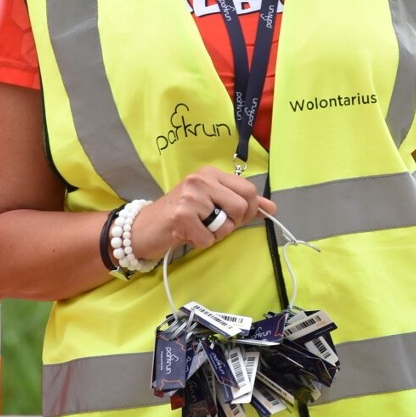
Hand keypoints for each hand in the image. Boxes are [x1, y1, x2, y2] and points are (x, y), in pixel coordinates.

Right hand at [127, 167, 275, 262]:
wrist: (143, 228)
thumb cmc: (180, 215)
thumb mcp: (213, 203)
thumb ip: (242, 203)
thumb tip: (272, 207)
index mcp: (210, 173)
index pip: (248, 189)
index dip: (249, 209)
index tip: (235, 217)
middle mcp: (200, 179)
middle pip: (242, 206)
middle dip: (232, 223)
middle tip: (213, 224)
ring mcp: (190, 196)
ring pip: (226, 224)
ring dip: (215, 234)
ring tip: (197, 228)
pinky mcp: (181, 216)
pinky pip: (208, 239)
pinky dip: (200, 243)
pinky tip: (186, 234)